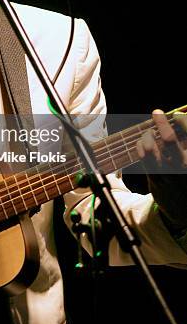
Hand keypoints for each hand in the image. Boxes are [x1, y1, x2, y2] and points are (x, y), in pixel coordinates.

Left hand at [137, 109, 186, 230]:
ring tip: (150, 132)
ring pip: (151, 148)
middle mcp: (184, 166)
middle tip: (157, 112)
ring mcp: (169, 174)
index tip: (178, 116)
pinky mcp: (156, 180)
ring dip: (148, 135)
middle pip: (170, 139)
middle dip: (162, 122)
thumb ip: (186, 143)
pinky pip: (144, 157)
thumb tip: (180, 117)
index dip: (182, 120)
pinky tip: (142, 142)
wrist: (185, 211)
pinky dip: (141, 145)